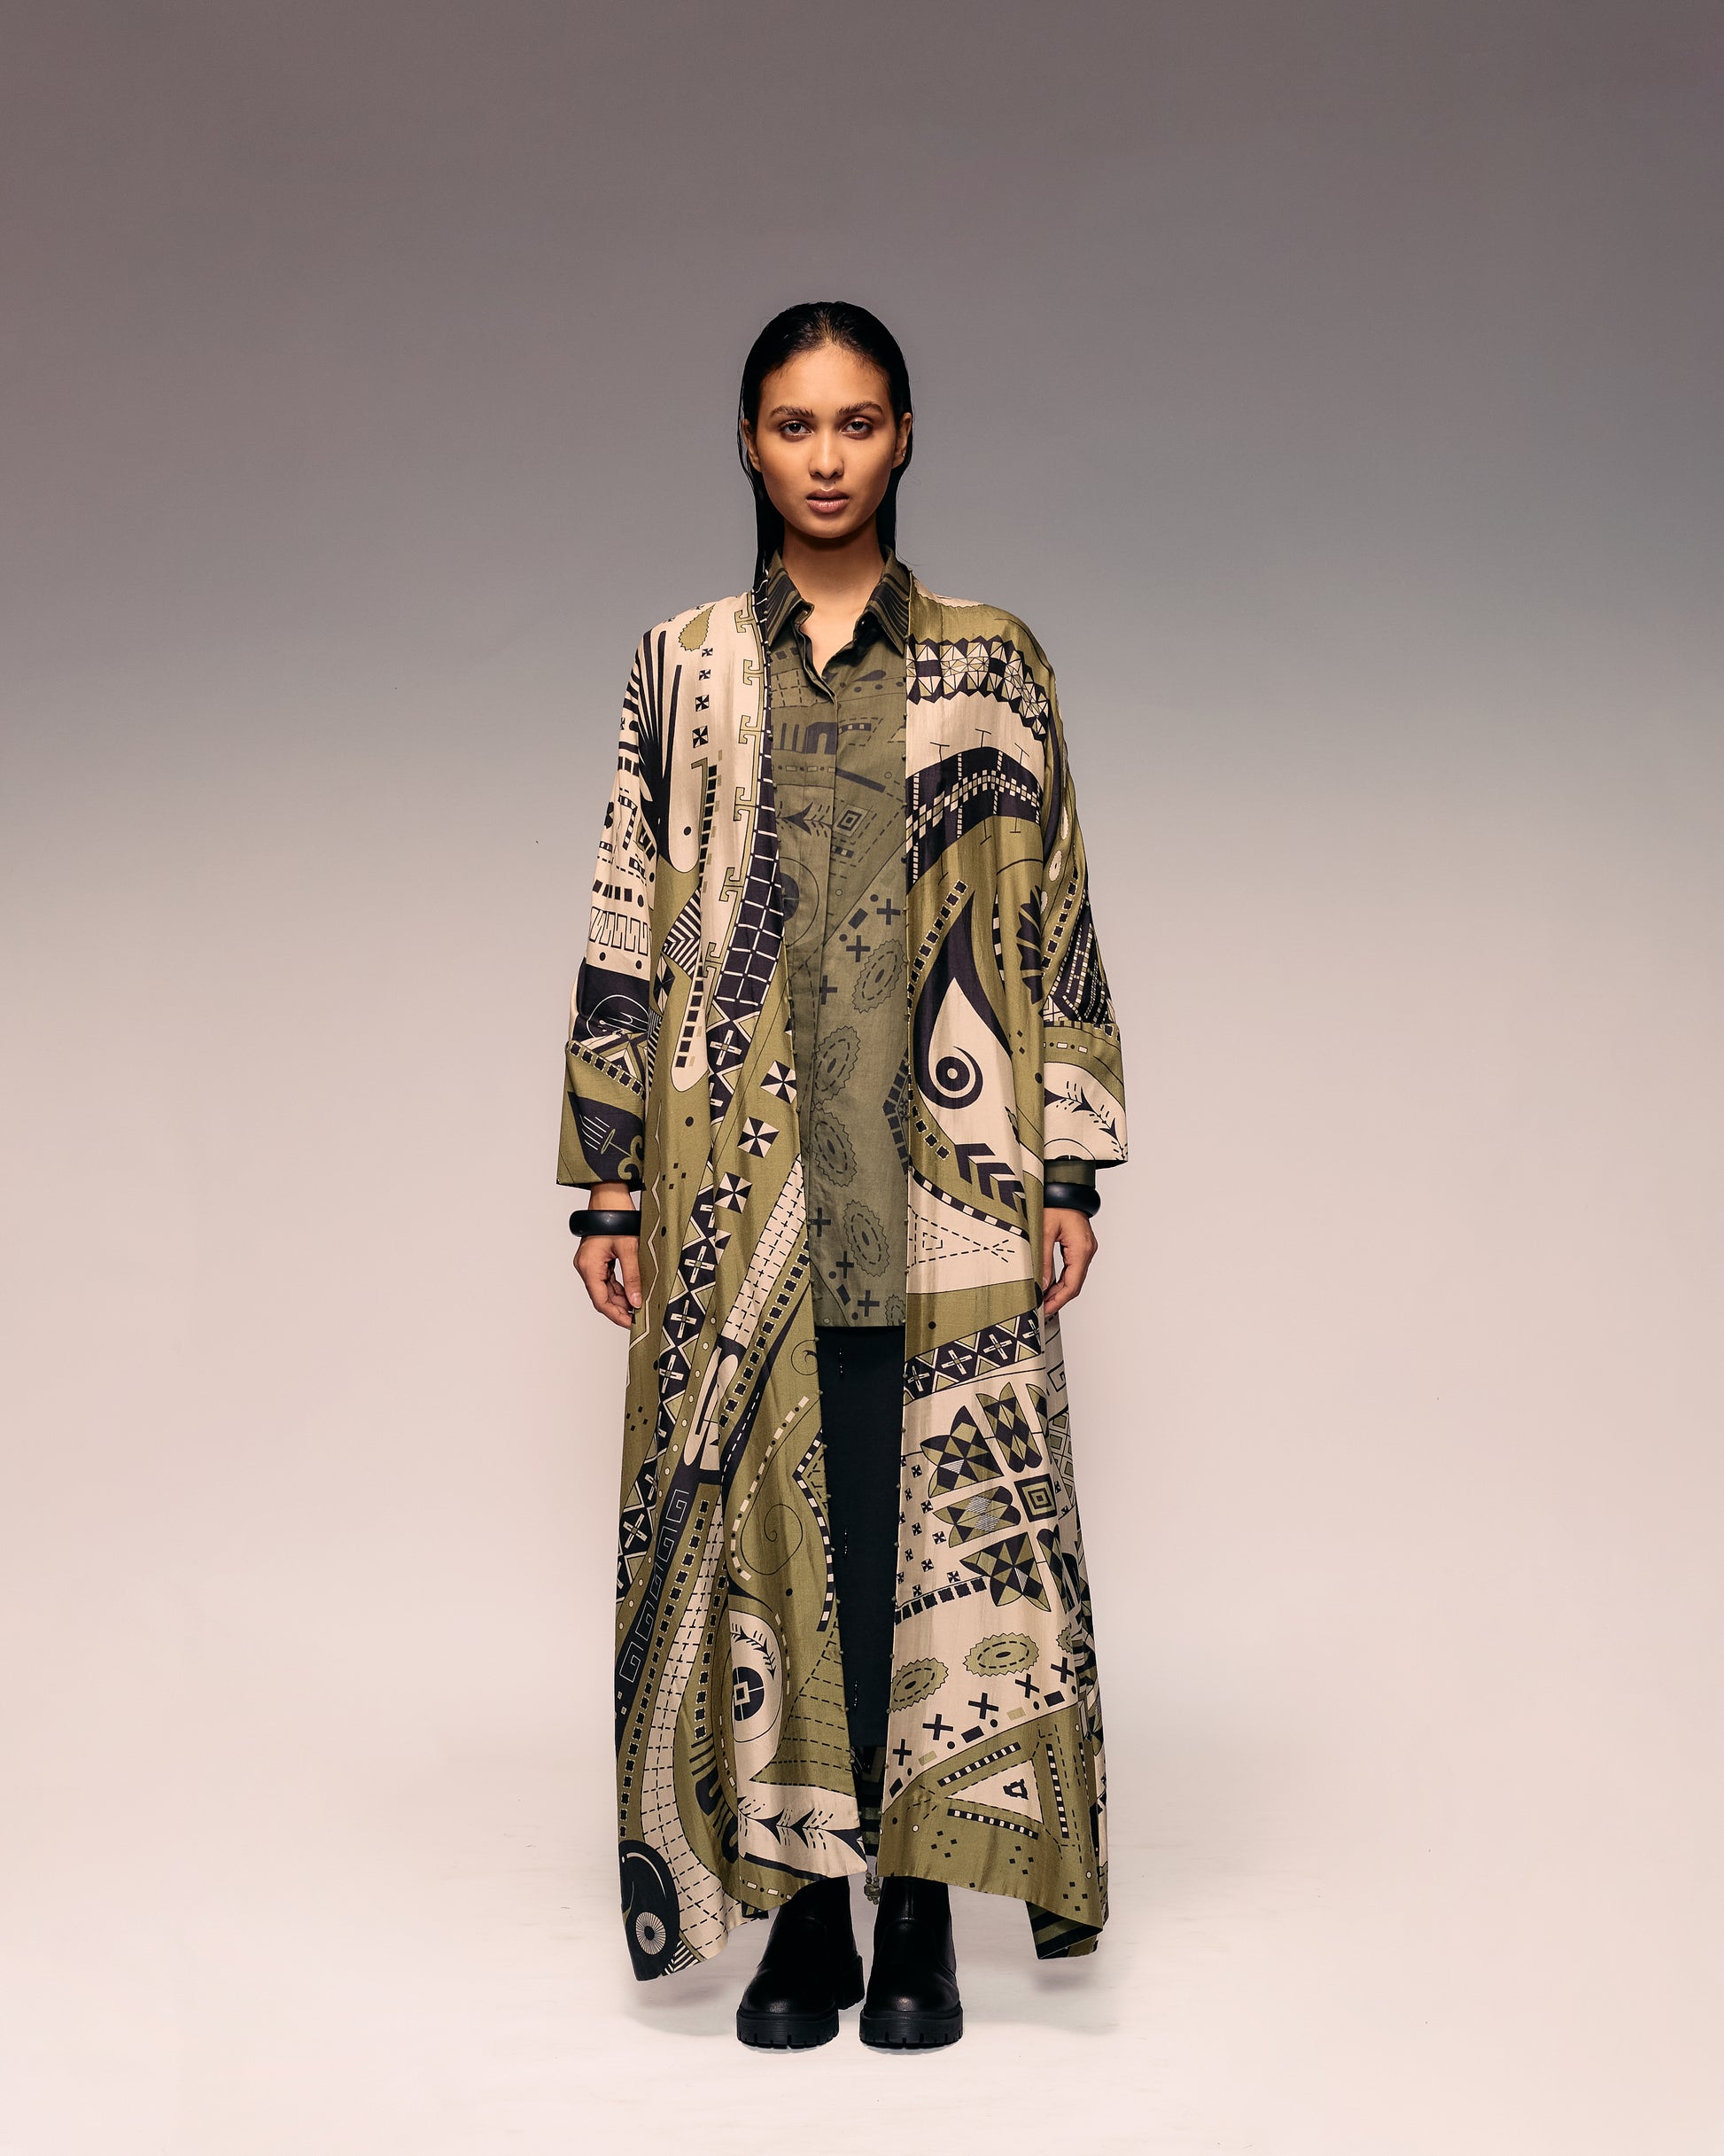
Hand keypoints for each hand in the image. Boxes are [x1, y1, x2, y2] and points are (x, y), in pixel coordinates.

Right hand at [574, 1182, 641, 1328]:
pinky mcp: (597, 1258)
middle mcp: (586, 1266)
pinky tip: (632, 1291)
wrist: (610, 1195)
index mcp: (589, 1266)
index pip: (600, 1300)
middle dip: (620, 1308)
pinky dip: (619, 1287)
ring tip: (638, 1306)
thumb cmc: (616, 1217)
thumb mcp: (629, 1248)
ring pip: (605, 1289)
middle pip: (601, 1297)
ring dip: (620, 1298)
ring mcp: (590, 1262)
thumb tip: (636, 1300)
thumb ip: (632, 1276)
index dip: (615, 1315)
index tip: (631, 1323)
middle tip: (639, 1317)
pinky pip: (607, 1279)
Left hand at [1040, 1205, 1097, 1317]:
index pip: (1072, 1284)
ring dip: (1059, 1291)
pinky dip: (1062, 1280)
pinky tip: (1049, 1286)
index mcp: (1081, 1248)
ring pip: (1074, 1278)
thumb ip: (1043, 1260)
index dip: (1058, 1300)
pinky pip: (1073, 1269)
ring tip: (1042, 1301)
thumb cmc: (1055, 1203)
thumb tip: (1042, 1285)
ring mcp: (1085, 1249)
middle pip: (1075, 1284)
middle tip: (1040, 1310)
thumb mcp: (1044, 1231)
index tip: (1044, 1310)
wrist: (1065, 1187)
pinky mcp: (1080, 1246)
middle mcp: (1087, 1251)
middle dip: (1058, 1299)